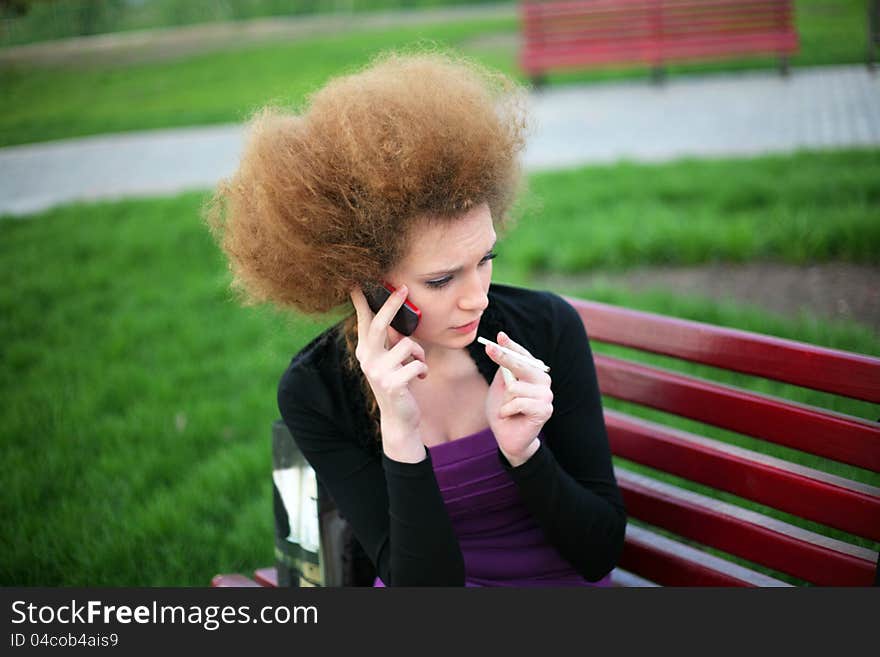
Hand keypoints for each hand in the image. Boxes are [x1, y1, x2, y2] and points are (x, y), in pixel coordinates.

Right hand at [350, 285, 426, 461]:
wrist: (399, 418)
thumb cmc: (398, 383)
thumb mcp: (391, 360)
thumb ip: (390, 341)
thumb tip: (395, 317)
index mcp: (366, 351)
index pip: (363, 321)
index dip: (361, 301)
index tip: (358, 281)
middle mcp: (367, 359)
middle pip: (379, 325)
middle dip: (392, 304)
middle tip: (404, 288)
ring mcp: (378, 373)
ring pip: (408, 345)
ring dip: (420, 354)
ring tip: (418, 365)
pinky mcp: (392, 384)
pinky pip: (417, 364)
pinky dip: (423, 369)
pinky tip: (419, 379)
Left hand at [484, 332, 551, 466]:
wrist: (508, 438)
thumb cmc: (503, 411)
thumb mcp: (499, 387)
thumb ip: (503, 371)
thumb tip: (500, 348)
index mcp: (533, 373)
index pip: (522, 355)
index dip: (511, 345)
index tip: (499, 336)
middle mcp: (543, 380)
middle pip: (522, 365)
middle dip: (504, 357)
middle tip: (490, 349)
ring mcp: (546, 395)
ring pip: (515, 388)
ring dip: (504, 401)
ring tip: (507, 410)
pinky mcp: (545, 410)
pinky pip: (519, 403)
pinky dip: (507, 410)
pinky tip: (510, 416)